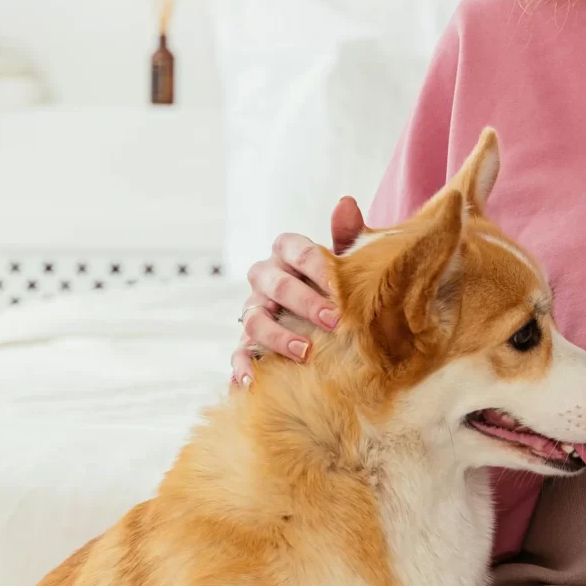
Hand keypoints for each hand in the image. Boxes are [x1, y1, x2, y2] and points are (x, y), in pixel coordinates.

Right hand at [231, 196, 366, 384]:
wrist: (326, 319)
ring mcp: (254, 310)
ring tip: (304, 353)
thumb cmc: (336, 285)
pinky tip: (252, 382)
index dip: (317, 266)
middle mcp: (265, 279)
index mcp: (287, 253)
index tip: (340, 286)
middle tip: (335, 321)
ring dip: (278, 336)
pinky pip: (239, 352)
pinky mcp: (247, 341)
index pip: (295, 249)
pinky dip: (242, 367)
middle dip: (305, 302)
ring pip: (255, 319)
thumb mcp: (346, 261)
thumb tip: (346, 203)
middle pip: (276, 285)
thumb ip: (347, 235)